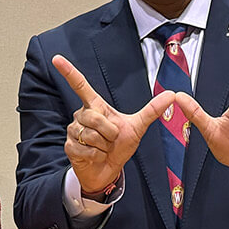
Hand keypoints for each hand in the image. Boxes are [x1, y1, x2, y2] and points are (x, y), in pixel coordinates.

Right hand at [53, 55, 173, 193]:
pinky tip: (96, 156)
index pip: (80, 86)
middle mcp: (81, 115)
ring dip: (104, 146)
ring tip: (103, 148)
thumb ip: (152, 110)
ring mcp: (73, 131)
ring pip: (91, 135)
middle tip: (112, 139)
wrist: (108, 170)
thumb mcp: (137, 126)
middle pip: (94, 118)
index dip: (69, 72)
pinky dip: (97, 156)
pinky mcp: (69, 147)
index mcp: (95, 106)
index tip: (57, 59)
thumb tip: (172, 94)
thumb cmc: (119, 146)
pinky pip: (86, 150)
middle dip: (110, 132)